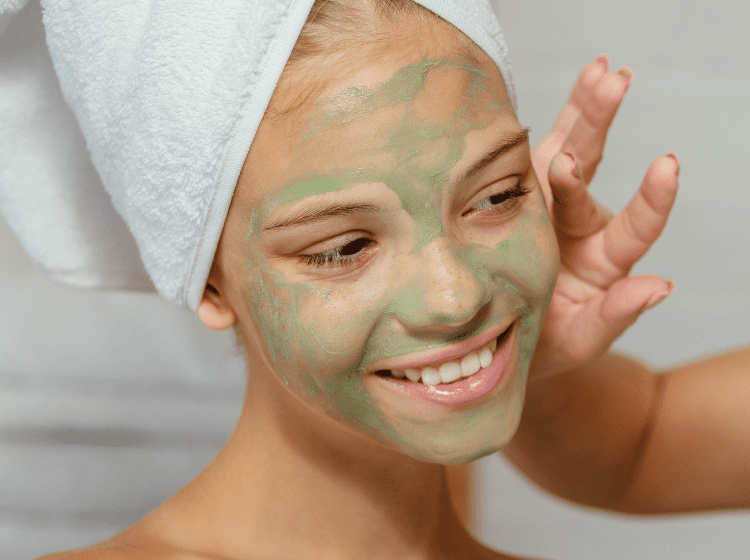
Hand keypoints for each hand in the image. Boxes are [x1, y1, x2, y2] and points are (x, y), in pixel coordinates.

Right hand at [530, 56, 678, 376]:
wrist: (496, 344)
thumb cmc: (543, 349)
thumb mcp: (581, 339)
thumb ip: (616, 314)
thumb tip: (662, 286)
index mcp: (603, 262)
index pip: (637, 225)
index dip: (653, 198)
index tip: (666, 165)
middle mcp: (579, 226)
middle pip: (597, 171)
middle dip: (602, 127)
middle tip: (614, 85)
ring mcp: (545, 210)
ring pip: (567, 153)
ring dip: (582, 113)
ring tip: (601, 72)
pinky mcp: (515, 202)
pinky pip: (528, 161)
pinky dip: (540, 127)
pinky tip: (567, 87)